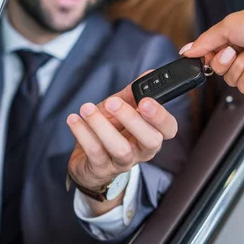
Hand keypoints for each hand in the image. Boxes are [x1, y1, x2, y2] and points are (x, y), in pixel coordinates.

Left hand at [66, 77, 177, 214]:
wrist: (87, 161)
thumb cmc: (110, 131)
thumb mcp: (121, 109)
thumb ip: (133, 93)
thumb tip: (149, 74)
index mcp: (152, 133)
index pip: (168, 128)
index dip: (160, 116)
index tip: (144, 100)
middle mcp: (142, 150)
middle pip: (151, 140)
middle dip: (132, 119)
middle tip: (113, 102)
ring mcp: (123, 162)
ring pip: (120, 148)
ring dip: (102, 126)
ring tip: (86, 109)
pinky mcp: (102, 169)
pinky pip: (95, 152)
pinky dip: (83, 133)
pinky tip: (74, 119)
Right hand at [180, 1, 243, 93]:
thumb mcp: (229, 25)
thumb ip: (205, 41)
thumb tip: (187, 50)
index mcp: (230, 38)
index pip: (208, 57)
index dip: (209, 57)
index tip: (214, 50)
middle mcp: (240, 53)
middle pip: (218, 71)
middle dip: (228, 60)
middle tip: (239, 48)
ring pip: (232, 80)